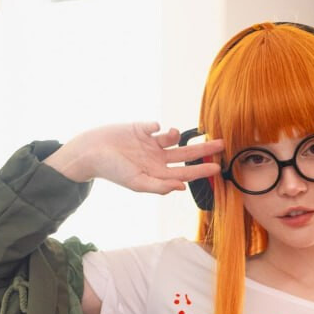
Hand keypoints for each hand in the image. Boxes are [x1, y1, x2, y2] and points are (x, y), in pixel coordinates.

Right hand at [48, 123, 224, 194]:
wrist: (91, 152)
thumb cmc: (113, 171)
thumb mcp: (137, 182)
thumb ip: (159, 187)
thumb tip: (182, 188)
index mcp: (157, 174)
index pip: (185, 173)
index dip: (201, 170)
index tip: (218, 167)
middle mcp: (157, 159)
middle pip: (186, 154)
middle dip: (203, 150)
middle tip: (222, 144)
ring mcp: (149, 144)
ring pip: (173, 138)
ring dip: (178, 134)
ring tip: (173, 134)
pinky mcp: (140, 129)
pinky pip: (155, 126)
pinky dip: (156, 126)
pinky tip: (151, 129)